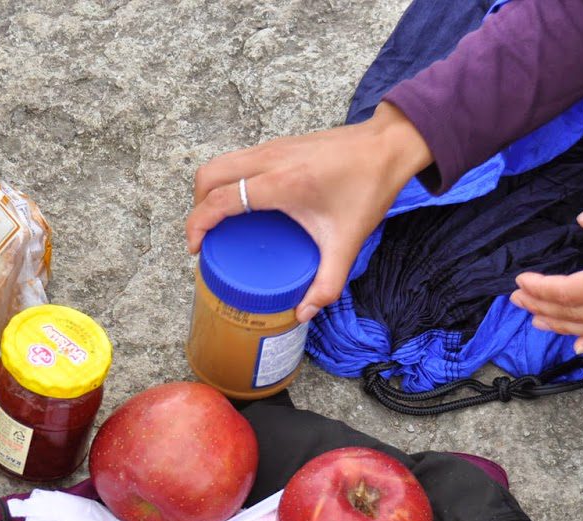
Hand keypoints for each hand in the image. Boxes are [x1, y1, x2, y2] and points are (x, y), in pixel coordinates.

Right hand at [186, 103, 433, 322]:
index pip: (220, 199)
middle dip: (196, 206)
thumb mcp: (348, 243)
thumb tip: (302, 314)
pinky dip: (227, 180)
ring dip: (209, 191)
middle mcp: (270, 159)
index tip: (195, 248)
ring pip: (220, 162)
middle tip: (205, 237)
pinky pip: (237, 159)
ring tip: (219, 223)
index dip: (197, 224)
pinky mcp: (278, 144)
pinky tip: (243, 204)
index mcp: (281, 183)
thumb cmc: (368, 187)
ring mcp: (272, 147)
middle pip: (208, 174)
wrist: (387, 146)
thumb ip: (327, 284)